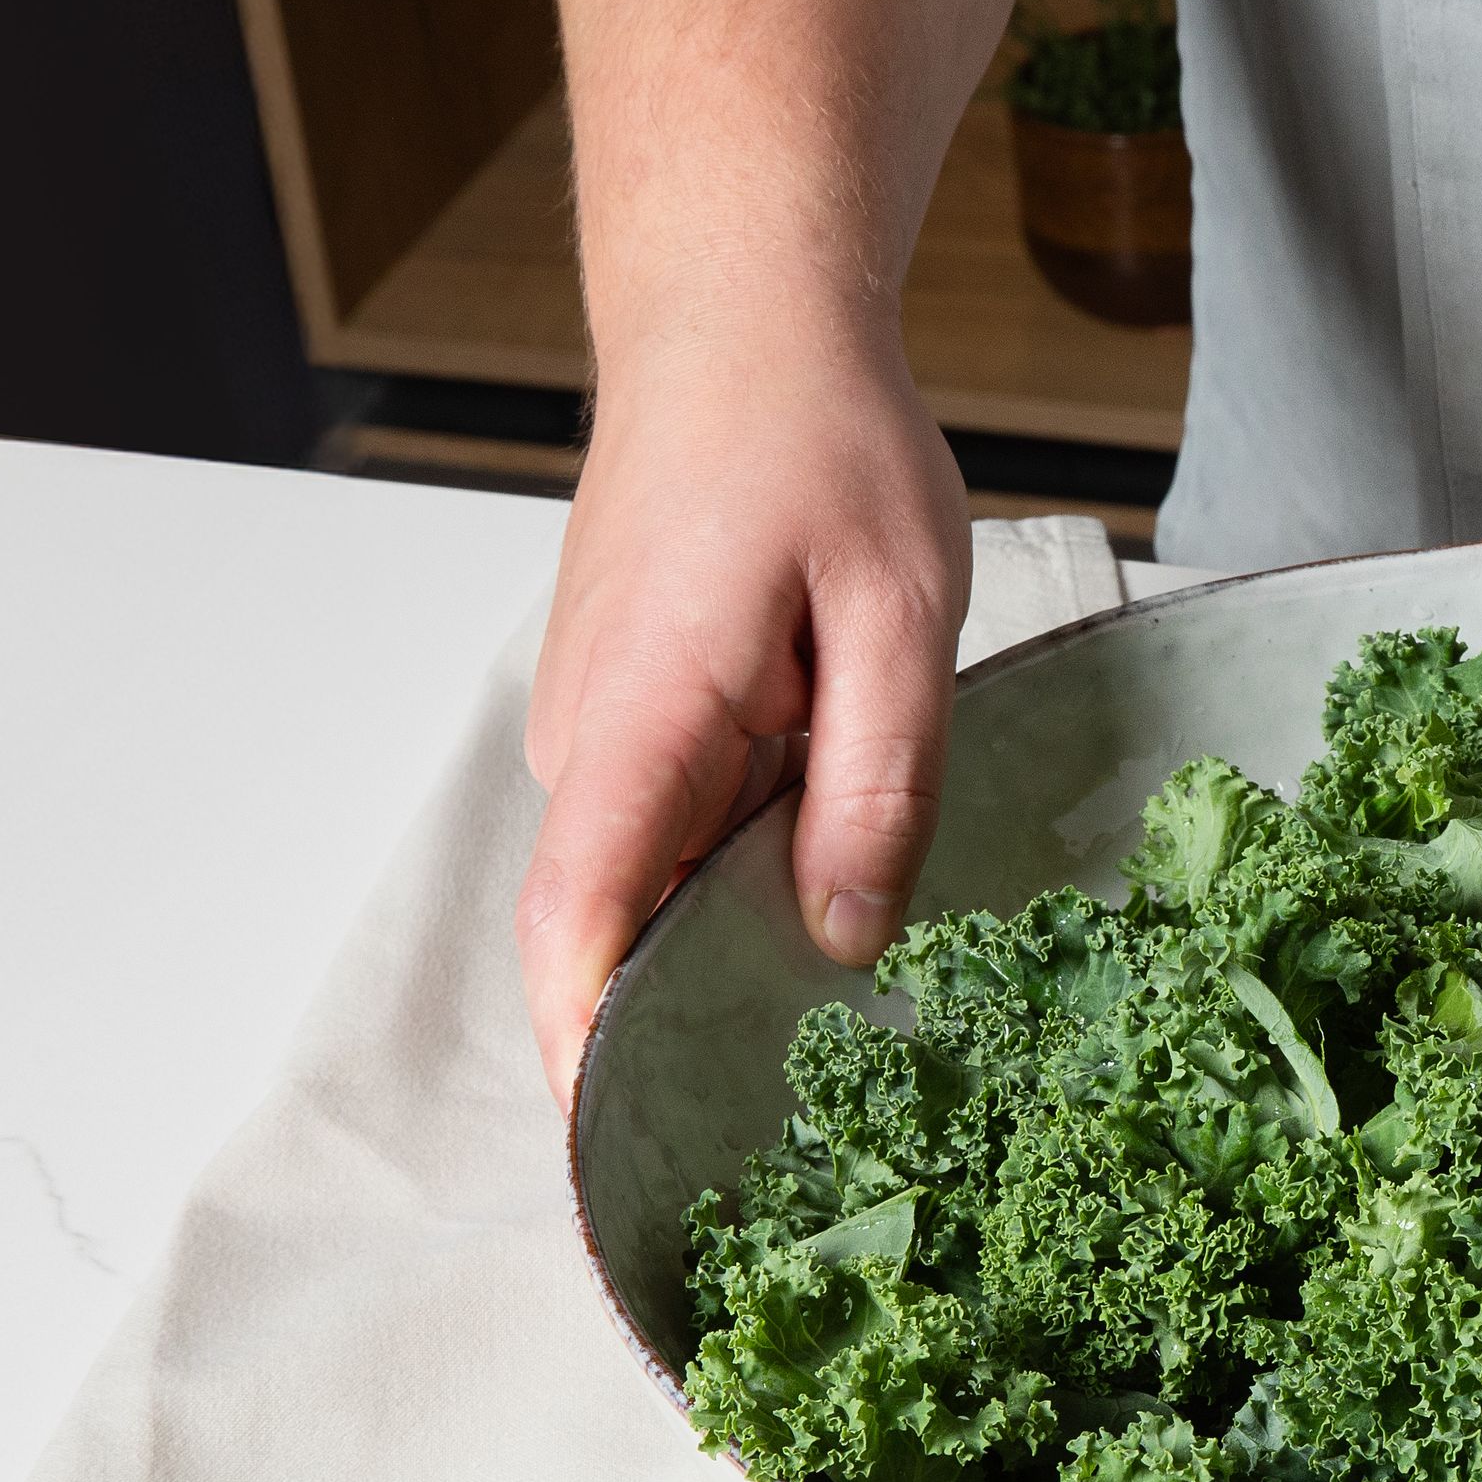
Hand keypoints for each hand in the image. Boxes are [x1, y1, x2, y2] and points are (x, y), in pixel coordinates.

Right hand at [517, 335, 970, 1102]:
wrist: (739, 324)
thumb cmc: (821, 443)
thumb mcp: (903, 610)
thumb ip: (878, 779)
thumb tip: (847, 935)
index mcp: (647, 717)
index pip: (578, 921)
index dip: (587, 1052)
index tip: (623, 1157)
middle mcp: (590, 738)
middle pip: (618, 928)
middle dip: (688, 1026)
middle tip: (805, 1133)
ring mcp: (598, 729)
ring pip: (653, 881)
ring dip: (726, 936)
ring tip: (840, 1004)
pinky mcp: (628, 717)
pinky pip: (670, 829)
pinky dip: (732, 871)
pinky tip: (823, 877)